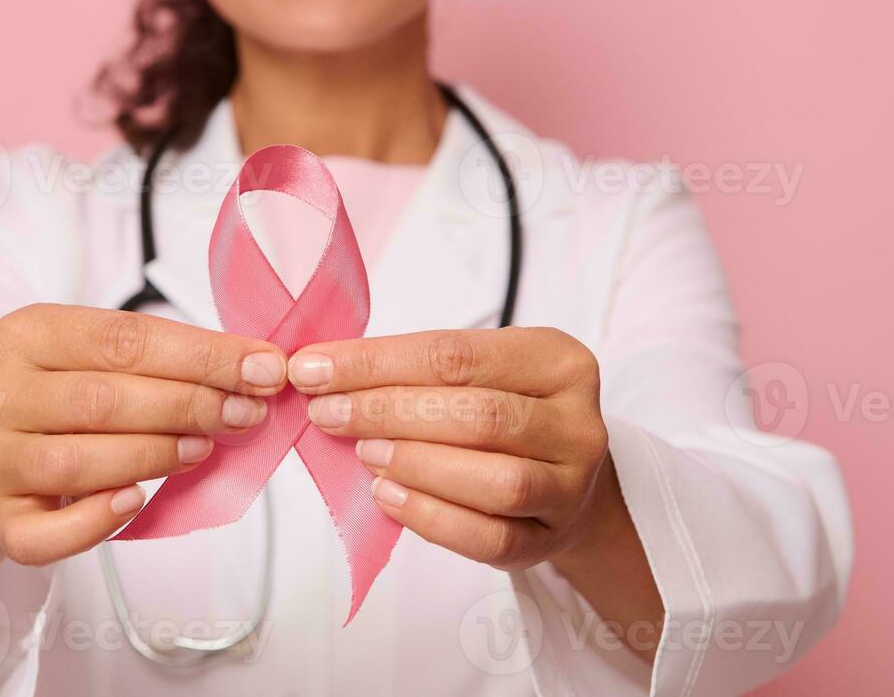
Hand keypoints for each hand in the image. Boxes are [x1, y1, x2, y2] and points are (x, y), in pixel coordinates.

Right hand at [0, 304, 285, 623]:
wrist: (5, 457)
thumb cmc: (72, 400)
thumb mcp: (109, 360)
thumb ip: (170, 360)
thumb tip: (256, 370)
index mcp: (29, 334)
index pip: (123, 338)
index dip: (201, 355)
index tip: (262, 368)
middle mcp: (1, 393)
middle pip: (102, 399)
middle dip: (187, 405)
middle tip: (244, 414)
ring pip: (78, 462)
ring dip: (153, 456)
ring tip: (203, 449)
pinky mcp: (2, 519)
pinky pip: (47, 531)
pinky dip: (97, 519)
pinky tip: (137, 502)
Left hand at [286, 327, 616, 570]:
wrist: (564, 477)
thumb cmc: (507, 410)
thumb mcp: (480, 371)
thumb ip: (414, 369)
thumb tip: (321, 371)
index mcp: (558, 359)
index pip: (456, 355)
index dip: (377, 363)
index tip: (314, 369)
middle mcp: (578, 422)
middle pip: (479, 416)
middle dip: (389, 413)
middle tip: (328, 414)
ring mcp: (573, 486)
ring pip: (497, 481)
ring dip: (416, 465)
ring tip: (364, 454)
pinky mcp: (552, 539)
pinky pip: (491, 538)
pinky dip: (431, 518)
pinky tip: (388, 497)